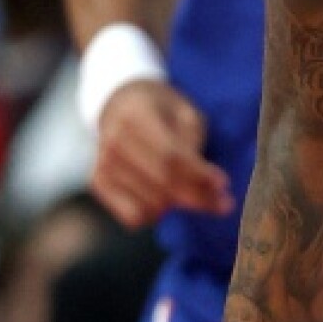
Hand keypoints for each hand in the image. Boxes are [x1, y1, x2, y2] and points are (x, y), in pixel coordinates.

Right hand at [91, 79, 233, 227]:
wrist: (120, 104)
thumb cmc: (162, 110)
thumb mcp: (185, 113)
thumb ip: (193, 145)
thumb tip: (210, 185)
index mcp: (136, 115)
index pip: (171, 155)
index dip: (200, 174)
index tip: (224, 184)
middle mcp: (113, 141)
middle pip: (163, 183)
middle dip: (199, 197)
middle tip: (224, 202)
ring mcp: (102, 164)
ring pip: (151, 204)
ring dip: (180, 206)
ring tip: (197, 195)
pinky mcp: (98, 183)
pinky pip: (133, 217)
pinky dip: (155, 214)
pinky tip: (165, 199)